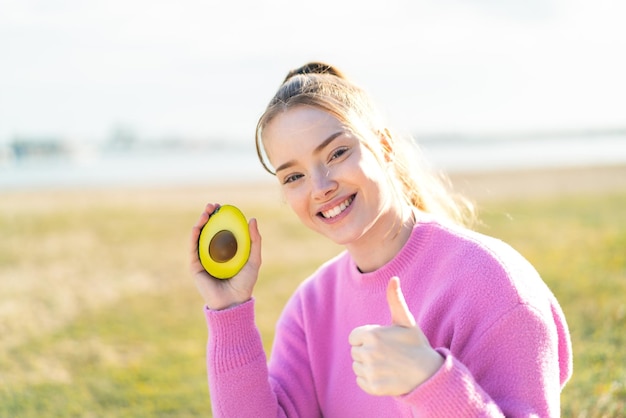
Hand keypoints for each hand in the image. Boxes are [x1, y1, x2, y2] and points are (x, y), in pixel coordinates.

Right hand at [189, 203, 261, 309]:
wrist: (233, 302)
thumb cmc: (245, 282)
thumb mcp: (254, 259)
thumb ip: (255, 240)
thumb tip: (252, 219)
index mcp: (226, 251)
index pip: (221, 230)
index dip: (221, 217)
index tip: (223, 207)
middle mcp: (213, 253)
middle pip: (208, 230)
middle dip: (208, 216)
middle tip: (212, 205)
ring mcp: (203, 259)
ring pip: (199, 237)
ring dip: (200, 222)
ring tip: (205, 212)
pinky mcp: (195, 266)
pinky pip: (193, 249)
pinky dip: (194, 237)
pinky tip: (197, 227)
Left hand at [348, 277, 443, 395]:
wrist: (429, 374)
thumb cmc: (415, 344)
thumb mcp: (406, 321)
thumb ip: (395, 299)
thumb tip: (393, 278)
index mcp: (372, 334)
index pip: (353, 337)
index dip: (366, 339)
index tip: (382, 342)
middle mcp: (369, 352)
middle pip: (354, 352)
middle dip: (367, 352)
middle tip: (388, 354)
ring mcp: (371, 370)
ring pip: (357, 367)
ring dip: (368, 366)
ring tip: (387, 365)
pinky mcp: (373, 387)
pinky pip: (361, 381)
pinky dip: (370, 380)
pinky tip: (386, 376)